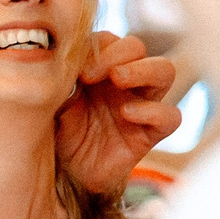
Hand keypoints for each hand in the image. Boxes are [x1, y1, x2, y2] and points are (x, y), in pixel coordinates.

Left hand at [53, 32, 180, 193]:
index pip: (108, 40)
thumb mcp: (49, 107)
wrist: (66, 179)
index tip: (74, 65)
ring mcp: (140, 105)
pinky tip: (126, 114)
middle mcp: (123, 83)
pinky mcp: (151, 134)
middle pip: (137, 47)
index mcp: (98, 71)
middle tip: (90, 74)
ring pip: (164, 71)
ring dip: (143, 69)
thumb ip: (57, 83)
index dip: (95, 45)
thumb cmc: (57, 137)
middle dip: (117, 53)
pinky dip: (153, 111)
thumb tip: (56, 59)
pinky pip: (170, 116)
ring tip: (117, 79)